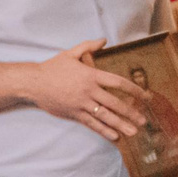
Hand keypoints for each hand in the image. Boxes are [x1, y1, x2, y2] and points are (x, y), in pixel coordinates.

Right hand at [27, 40, 147, 141]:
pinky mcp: (73, 113)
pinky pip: (91, 124)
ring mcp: (81, 104)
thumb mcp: (69, 53)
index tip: (145, 96)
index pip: (117, 83)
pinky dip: (103, 130)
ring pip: (104, 116)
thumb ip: (88, 46)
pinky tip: (114, 136)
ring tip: (133, 132)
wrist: (32, 83)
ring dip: (120, 124)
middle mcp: (88, 91)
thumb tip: (103, 40)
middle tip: (143, 121)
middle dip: (131, 112)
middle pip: (114, 103)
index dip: (133, 90)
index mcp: (90, 76)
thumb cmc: (52, 68)